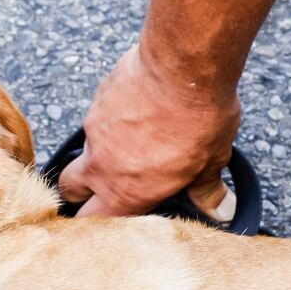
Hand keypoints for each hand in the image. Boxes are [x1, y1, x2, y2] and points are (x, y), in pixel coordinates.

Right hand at [57, 44, 238, 218]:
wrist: (182, 66)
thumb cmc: (198, 119)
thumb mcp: (211, 161)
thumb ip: (207, 191)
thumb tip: (221, 211)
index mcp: (126, 194)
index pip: (95, 223)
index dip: (100, 222)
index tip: (113, 216)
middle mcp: (101, 167)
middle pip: (69, 190)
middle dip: (79, 192)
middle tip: (100, 187)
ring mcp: (93, 132)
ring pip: (84, 150)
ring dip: (99, 151)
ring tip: (128, 142)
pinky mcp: (96, 100)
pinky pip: (96, 117)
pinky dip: (110, 119)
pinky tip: (135, 109)